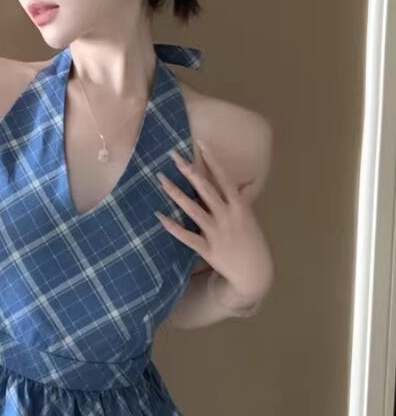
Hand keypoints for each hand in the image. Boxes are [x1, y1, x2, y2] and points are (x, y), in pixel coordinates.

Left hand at [154, 139, 272, 312]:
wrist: (255, 272)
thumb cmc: (251, 243)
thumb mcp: (248, 218)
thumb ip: (238, 201)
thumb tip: (236, 186)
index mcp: (239, 206)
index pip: (224, 178)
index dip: (212, 160)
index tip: (201, 143)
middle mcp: (228, 215)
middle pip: (205, 189)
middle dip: (189, 171)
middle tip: (172, 156)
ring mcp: (217, 232)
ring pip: (193, 209)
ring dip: (176, 194)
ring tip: (161, 180)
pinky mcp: (208, 249)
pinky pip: (187, 237)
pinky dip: (173, 227)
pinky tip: (159, 218)